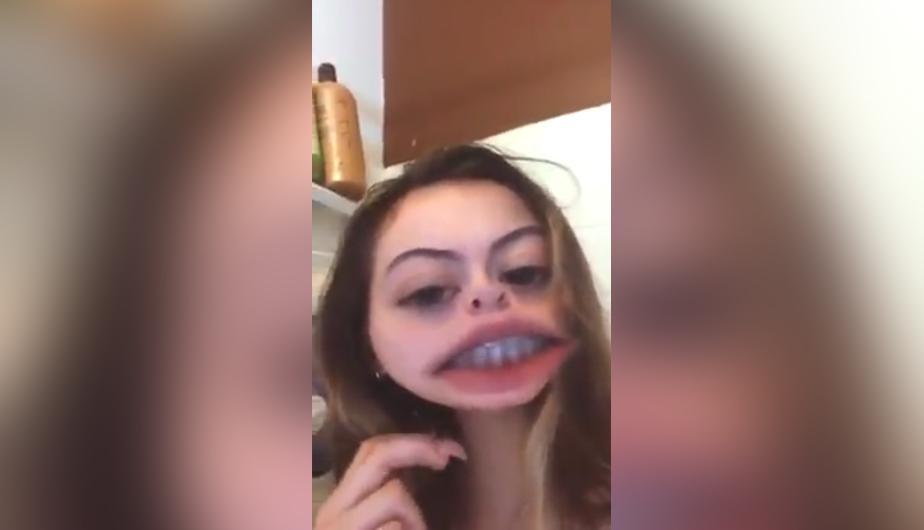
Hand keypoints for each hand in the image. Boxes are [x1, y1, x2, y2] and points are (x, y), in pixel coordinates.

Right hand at [314, 434, 466, 529]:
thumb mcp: (383, 522)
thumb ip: (392, 496)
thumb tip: (436, 453)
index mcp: (342, 504)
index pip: (370, 450)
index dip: (412, 440)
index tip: (447, 446)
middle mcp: (333, 512)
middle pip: (375, 453)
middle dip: (417, 448)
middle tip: (446, 457)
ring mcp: (339, 527)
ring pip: (393, 493)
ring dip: (417, 520)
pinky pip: (397, 527)